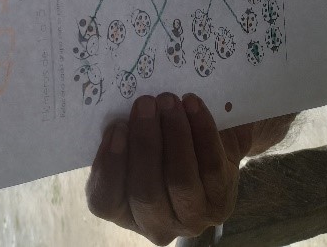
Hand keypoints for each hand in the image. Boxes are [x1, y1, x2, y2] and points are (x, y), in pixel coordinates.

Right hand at [86, 93, 244, 244]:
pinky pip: (211, 166)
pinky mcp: (221, 203)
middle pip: (146, 190)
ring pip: (179, 180)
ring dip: (174, 134)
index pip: (105, 200)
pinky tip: (193, 106)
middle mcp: (156, 225)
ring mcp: (191, 219)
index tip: (117, 127)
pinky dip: (202, 133)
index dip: (109, 165)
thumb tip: (114, 108)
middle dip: (144, 142)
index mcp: (123, 212)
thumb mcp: (135, 145)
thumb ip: (122, 133)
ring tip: (169, 101)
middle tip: (145, 103)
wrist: (210, 150)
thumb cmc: (161, 146)